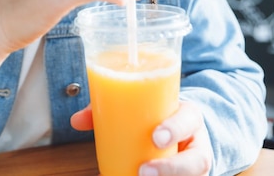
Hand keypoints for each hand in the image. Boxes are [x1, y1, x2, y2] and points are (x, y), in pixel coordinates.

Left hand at [72, 102, 212, 175]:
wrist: (183, 129)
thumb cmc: (157, 115)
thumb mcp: (144, 105)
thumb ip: (111, 107)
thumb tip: (76, 120)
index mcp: (187, 116)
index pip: (189, 118)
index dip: (175, 128)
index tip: (155, 137)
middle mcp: (196, 143)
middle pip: (197, 160)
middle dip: (171, 169)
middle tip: (144, 171)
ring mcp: (194, 164)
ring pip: (193, 175)